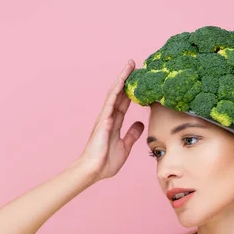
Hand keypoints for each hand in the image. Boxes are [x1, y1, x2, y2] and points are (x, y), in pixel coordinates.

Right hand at [77, 60, 144, 181]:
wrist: (94, 171)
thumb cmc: (106, 162)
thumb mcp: (125, 146)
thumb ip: (132, 134)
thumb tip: (139, 123)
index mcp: (114, 122)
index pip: (124, 102)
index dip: (131, 90)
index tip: (139, 79)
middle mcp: (108, 117)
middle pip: (118, 93)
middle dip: (126, 78)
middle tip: (133, 63)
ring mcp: (104, 118)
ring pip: (114, 94)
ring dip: (121, 79)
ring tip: (129, 65)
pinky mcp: (103, 122)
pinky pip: (110, 103)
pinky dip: (116, 92)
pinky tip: (121, 81)